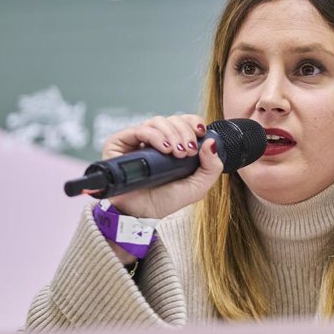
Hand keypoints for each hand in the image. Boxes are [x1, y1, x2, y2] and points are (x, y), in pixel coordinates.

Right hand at [102, 114, 222, 218]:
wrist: (142, 213)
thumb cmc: (166, 200)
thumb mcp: (198, 187)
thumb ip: (212, 168)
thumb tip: (211, 142)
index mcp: (174, 144)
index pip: (184, 121)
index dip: (193, 122)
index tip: (200, 133)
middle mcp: (156, 139)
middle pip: (173, 119)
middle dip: (185, 132)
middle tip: (188, 151)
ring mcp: (138, 139)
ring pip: (158, 121)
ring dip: (172, 134)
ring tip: (176, 153)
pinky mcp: (120, 142)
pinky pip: (140, 129)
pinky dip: (155, 136)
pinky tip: (163, 149)